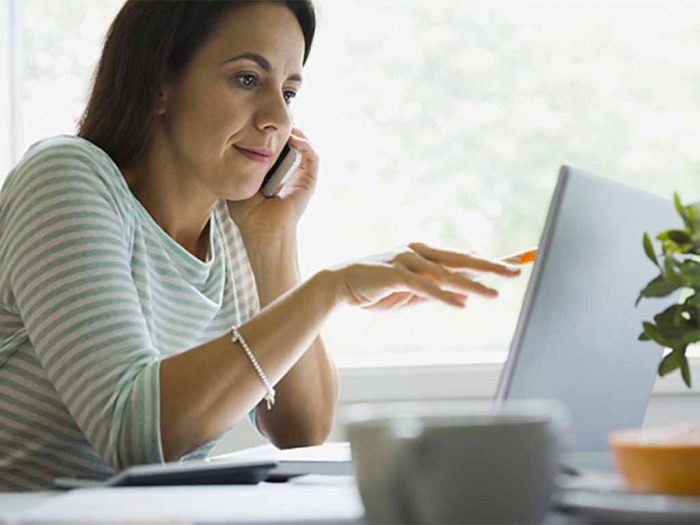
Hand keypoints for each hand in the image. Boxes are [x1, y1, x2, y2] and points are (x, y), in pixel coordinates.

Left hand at [227, 127, 317, 236]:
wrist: (263, 230)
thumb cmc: (248, 213)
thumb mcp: (238, 182)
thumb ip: (238, 164)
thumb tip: (233, 142)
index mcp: (271, 173)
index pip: (274, 147)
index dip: (270, 133)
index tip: (260, 120)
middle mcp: (287, 173)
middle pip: (290, 143)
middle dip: (283, 129)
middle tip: (274, 117)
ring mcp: (299, 176)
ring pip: (303, 146)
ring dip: (296, 133)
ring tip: (284, 126)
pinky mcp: (309, 181)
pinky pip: (313, 157)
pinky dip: (306, 145)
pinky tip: (294, 139)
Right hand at [330, 242, 521, 310]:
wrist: (340, 283)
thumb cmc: (377, 288)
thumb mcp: (412, 291)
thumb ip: (437, 290)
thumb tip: (466, 295)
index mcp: (425, 254)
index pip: (463, 258)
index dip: (489, 261)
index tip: (514, 263)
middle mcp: (419, 253)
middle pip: (462, 259)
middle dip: (490, 266)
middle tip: (516, 271)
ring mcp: (406, 261)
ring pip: (445, 274)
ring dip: (471, 285)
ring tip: (495, 295)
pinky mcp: (393, 274)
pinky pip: (423, 287)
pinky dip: (442, 296)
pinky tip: (461, 304)